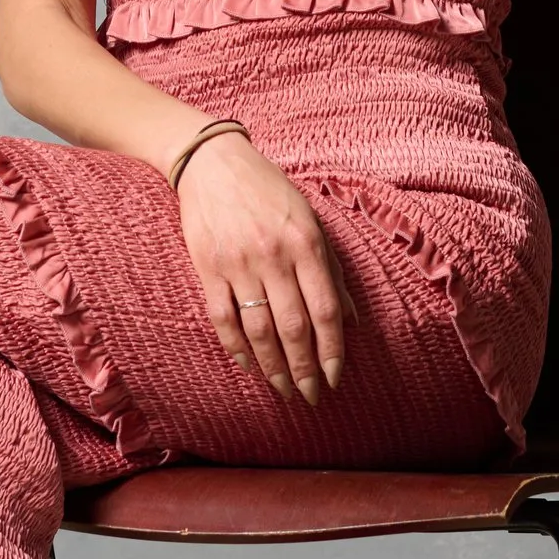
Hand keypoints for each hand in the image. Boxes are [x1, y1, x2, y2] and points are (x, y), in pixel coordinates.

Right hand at [175, 134, 349, 406]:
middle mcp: (274, 256)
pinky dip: (236, 346)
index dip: (333, 350)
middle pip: (294, 327)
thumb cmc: (269, 190)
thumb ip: (331, 268)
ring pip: (259, 329)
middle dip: (305, 368)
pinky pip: (222, 318)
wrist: (213, 162)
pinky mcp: (207, 267)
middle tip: (311, 395)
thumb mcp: (310, 219)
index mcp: (306, 244)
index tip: (335, 377)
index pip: (326, 311)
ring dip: (272, 366)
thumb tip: (350, 319)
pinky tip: (248, 365)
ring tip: (283, 388)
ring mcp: (238, 263)